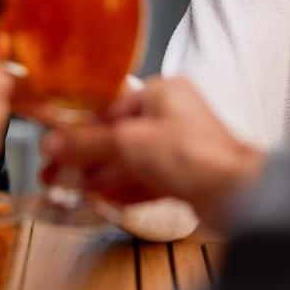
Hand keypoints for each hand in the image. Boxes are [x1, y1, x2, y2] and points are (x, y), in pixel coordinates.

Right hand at [42, 76, 264, 227]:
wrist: (235, 194)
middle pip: (118, 135)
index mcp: (163, 92)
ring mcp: (180, 146)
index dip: (80, 127)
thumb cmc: (194, 155)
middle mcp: (172, 115)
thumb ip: (87, 143)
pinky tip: (100, 198)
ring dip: (100, 175)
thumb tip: (54, 143)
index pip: (110, 106)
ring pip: (130, 159)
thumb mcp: (127, 142)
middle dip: (86, 156)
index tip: (57, 142)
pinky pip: (145, 178)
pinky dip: (122, 187)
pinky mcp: (184, 175)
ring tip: (70, 188)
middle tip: (58, 170)